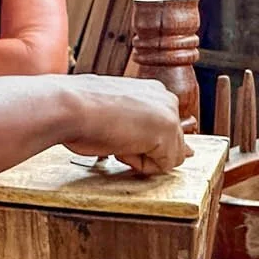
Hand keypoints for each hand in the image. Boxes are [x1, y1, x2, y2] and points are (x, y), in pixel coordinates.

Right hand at [63, 75, 189, 174]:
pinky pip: (163, 166)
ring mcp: (169, 114)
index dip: (137, 142)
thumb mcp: (120, 121)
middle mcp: (166, 99)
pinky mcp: (168, 130)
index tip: (115, 131)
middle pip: (169, 146)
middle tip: (113, 133)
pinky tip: (121, 144)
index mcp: (153, 92)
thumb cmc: (82, 113)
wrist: (69, 107)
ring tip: (116, 137)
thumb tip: (189, 154)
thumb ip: (150, 133)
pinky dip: (141, 164)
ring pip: (168, 157)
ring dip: (142, 157)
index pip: (161, 132)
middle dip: (143, 150)